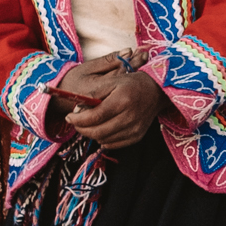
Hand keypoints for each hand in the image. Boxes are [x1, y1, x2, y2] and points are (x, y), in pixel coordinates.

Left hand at [49, 63, 164, 148]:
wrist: (156, 92)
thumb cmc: (133, 83)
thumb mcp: (113, 81)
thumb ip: (94, 93)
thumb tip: (78, 108)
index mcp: (122, 100)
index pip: (94, 116)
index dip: (78, 119)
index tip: (69, 116)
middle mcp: (129, 117)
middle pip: (97, 131)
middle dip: (81, 128)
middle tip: (75, 121)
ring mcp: (134, 129)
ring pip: (103, 139)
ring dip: (91, 133)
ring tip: (88, 123)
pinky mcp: (136, 137)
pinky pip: (113, 144)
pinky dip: (103, 138)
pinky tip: (102, 128)